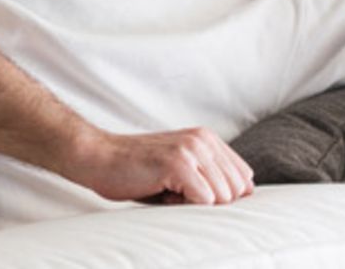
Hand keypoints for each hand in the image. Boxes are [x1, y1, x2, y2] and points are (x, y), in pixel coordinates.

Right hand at [64, 127, 254, 204]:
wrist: (98, 158)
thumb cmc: (136, 170)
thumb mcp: (181, 168)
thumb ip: (210, 175)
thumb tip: (246, 193)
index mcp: (207, 138)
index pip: (243, 177)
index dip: (222, 195)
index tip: (192, 192)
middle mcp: (203, 140)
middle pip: (236, 189)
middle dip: (210, 201)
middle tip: (176, 192)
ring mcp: (191, 150)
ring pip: (222, 196)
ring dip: (195, 203)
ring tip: (167, 190)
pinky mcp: (179, 164)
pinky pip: (204, 199)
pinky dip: (185, 206)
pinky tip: (162, 191)